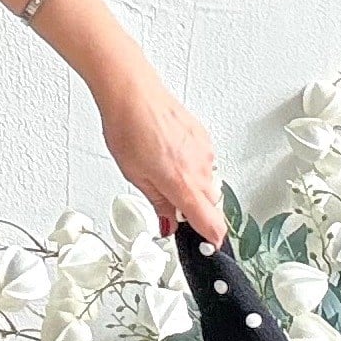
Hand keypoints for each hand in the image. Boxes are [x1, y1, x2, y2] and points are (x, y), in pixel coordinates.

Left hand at [94, 63, 226, 249]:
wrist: (132, 93)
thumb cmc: (129, 128)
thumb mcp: (136, 176)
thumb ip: (159, 203)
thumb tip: (169, 224)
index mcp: (182, 183)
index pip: (211, 222)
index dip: (212, 239)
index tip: (208, 246)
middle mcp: (200, 168)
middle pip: (210, 205)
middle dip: (193, 211)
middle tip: (169, 206)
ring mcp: (204, 151)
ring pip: (207, 183)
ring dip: (191, 187)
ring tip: (162, 172)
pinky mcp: (204, 137)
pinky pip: (204, 163)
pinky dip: (191, 167)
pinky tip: (169, 156)